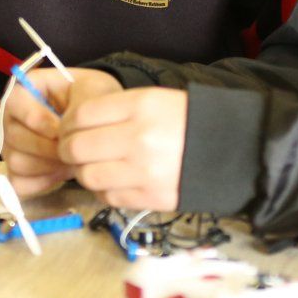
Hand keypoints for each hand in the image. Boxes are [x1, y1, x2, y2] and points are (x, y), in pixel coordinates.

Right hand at [3, 67, 121, 195]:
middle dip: (47, 147)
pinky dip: (43, 181)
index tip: (61, 130)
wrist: (97, 126)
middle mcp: (8, 118)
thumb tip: (61, 130)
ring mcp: (9, 146)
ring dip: (48, 164)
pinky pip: (19, 183)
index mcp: (22, 90)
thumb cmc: (91, 101)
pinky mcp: (15, 171)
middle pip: (13, 135)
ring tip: (71, 160)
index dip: (36, 117)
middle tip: (72, 150)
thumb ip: (78, 104)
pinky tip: (61, 172)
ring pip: (16, 161)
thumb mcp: (91, 90)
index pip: (15, 101)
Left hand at [57, 88, 188, 211]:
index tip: (68, 128)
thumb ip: (114, 109)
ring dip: (82, 172)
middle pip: (77, 147)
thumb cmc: (186, 121)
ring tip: (91, 166)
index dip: (67, 123)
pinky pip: (108, 197)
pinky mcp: (151, 197)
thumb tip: (74, 125)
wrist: (231, 149)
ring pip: (88, 176)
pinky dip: (102, 190)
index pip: (81, 115)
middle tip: (71, 150)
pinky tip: (111, 180)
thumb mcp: (153, 100)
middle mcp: (140, 138)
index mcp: (141, 106)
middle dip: (66, 149)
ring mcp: (145, 171)